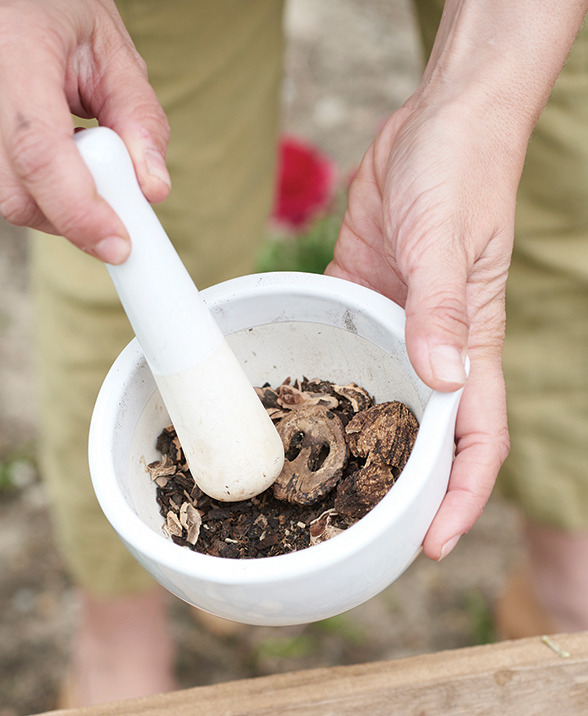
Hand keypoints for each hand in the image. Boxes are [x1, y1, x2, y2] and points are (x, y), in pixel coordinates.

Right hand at [0, 0, 170, 262]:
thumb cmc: (60, 21)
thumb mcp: (115, 54)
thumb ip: (141, 122)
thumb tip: (152, 190)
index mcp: (9, 43)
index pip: (37, 150)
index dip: (78, 210)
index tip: (117, 243)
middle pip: (15, 189)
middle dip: (72, 220)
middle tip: (113, 216)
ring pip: (5, 202)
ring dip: (54, 208)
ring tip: (77, 160)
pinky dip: (33, 198)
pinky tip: (46, 162)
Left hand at [327, 96, 517, 560]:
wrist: (438, 124)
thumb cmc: (462, 173)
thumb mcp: (449, 241)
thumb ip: (443, 309)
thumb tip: (441, 377)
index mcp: (469, 349)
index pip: (477, 442)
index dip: (459, 499)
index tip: (432, 546)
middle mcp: (433, 354)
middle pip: (424, 443)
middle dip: (403, 498)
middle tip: (360, 542)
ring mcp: (397, 334)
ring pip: (378, 410)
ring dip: (356, 455)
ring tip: (313, 500)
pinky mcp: (362, 307)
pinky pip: (340, 362)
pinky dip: (319, 393)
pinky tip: (285, 419)